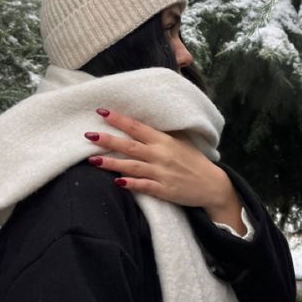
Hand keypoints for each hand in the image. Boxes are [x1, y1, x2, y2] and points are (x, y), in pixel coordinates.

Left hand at [84, 108, 244, 230]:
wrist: (212, 184)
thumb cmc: (194, 160)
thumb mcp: (180, 141)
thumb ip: (160, 133)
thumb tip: (139, 124)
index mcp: (163, 140)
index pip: (137, 127)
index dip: (119, 120)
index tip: (102, 112)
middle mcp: (160, 155)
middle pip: (129, 145)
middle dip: (108, 140)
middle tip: (89, 135)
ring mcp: (161, 173)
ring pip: (132, 166)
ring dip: (111, 163)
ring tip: (93, 160)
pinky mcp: (163, 190)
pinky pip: (143, 186)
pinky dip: (130, 183)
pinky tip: (116, 182)